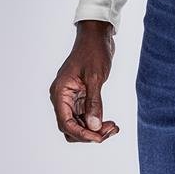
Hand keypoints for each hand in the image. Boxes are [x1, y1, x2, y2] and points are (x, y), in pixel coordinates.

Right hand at [49, 21, 120, 143]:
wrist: (97, 36)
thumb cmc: (94, 51)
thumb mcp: (95, 77)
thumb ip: (94, 102)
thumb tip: (94, 126)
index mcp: (60, 92)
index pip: (66, 123)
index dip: (82, 134)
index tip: (99, 138)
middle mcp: (63, 97)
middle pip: (71, 127)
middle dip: (89, 133)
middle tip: (110, 131)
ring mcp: (72, 98)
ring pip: (79, 123)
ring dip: (95, 129)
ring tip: (114, 128)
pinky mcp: (82, 96)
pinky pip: (86, 115)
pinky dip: (97, 121)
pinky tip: (111, 122)